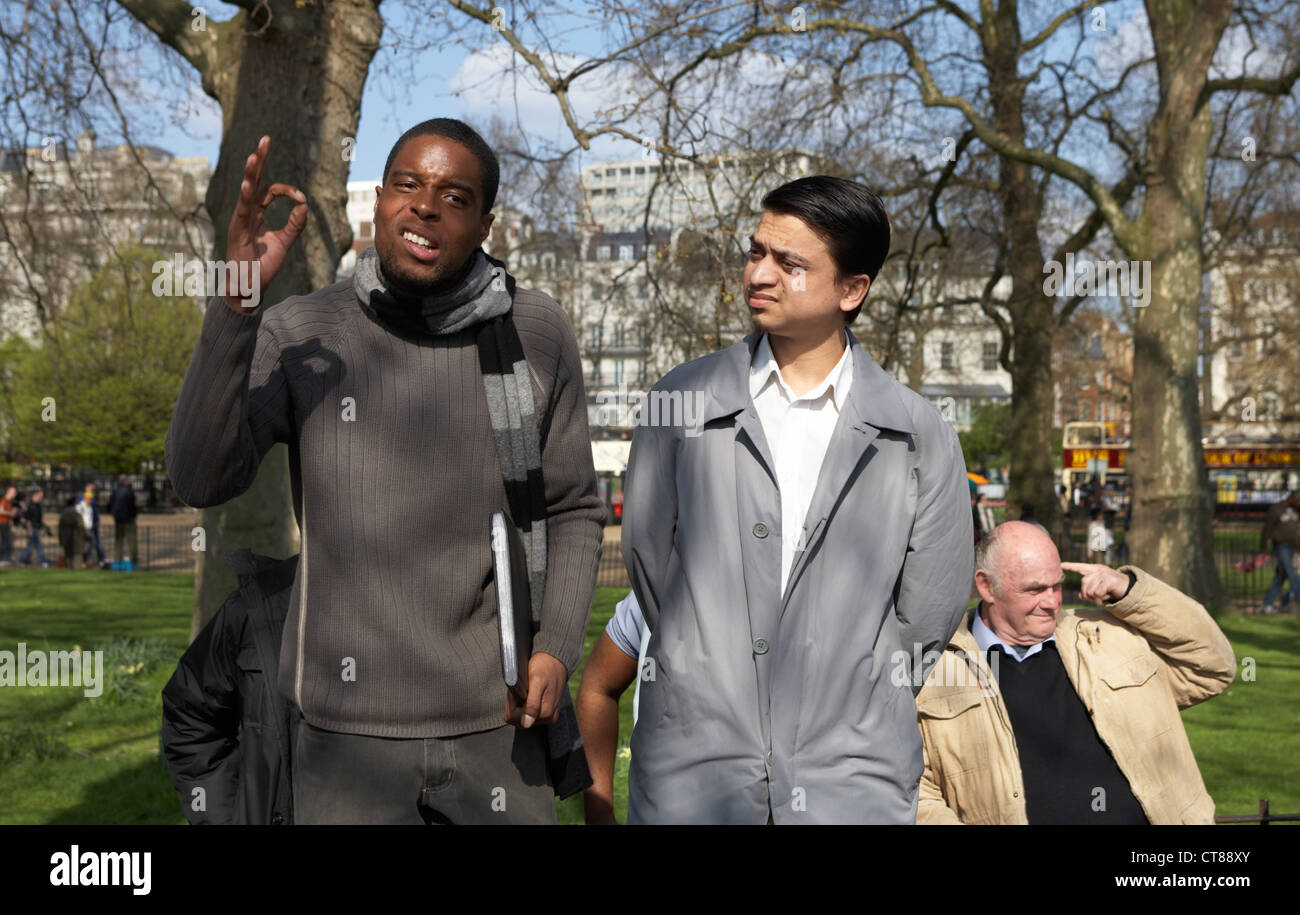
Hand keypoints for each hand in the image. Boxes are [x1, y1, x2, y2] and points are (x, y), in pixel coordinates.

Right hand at [224, 135, 307, 311]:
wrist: (251, 286)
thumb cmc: (264, 265)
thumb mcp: (285, 241)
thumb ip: (295, 223)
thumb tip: (305, 203)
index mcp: (257, 213)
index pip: (270, 191)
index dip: (288, 191)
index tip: (302, 199)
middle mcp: (247, 212)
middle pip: (254, 181)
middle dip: (260, 160)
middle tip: (266, 139)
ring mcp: (241, 220)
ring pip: (247, 191)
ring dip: (251, 173)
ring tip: (255, 155)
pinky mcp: (238, 230)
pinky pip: (242, 211)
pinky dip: (246, 198)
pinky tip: (248, 186)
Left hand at [504, 651, 566, 728]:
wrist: (556, 659)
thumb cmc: (544, 667)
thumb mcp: (536, 681)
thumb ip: (532, 704)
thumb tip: (526, 724)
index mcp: (545, 713)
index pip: (513, 717)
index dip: (511, 702)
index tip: (517, 690)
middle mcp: (548, 718)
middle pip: (518, 719)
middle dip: (516, 704)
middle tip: (522, 688)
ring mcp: (549, 716)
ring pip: (522, 717)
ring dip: (521, 703)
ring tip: (528, 689)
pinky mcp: (549, 712)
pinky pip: (530, 714)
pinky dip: (526, 703)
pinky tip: (532, 692)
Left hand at [1062, 561, 1131, 602]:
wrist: (1130, 589)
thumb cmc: (1112, 589)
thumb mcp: (1099, 589)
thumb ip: (1088, 590)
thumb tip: (1080, 596)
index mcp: (1095, 570)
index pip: (1080, 567)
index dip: (1070, 566)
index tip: (1061, 565)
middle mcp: (1099, 570)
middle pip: (1084, 582)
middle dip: (1087, 593)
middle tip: (1095, 597)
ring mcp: (1104, 574)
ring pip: (1090, 589)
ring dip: (1096, 596)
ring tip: (1104, 594)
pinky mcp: (1109, 580)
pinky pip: (1098, 592)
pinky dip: (1102, 597)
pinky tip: (1108, 595)